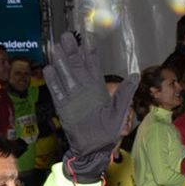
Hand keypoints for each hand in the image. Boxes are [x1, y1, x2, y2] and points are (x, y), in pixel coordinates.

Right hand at [42, 30, 138, 183]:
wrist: (94, 149)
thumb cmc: (108, 131)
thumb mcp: (119, 111)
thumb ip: (125, 93)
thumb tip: (135, 75)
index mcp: (97, 87)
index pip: (93, 65)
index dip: (90, 51)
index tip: (87, 37)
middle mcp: (83, 89)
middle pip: (76, 66)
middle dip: (72, 51)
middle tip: (67, 36)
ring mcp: (72, 97)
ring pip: (66, 75)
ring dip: (61, 62)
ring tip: (57, 48)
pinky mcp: (64, 107)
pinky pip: (57, 92)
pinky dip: (53, 82)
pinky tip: (49, 69)